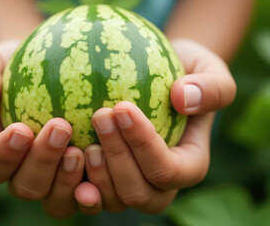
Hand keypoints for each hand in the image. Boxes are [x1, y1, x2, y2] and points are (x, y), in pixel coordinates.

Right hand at [0, 40, 85, 217]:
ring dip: (68, 180)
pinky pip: (91, 196)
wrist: (52, 70)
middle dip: (42, 162)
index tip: (21, 129)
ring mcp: (54, 185)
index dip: (3, 156)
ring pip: (57, 202)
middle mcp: (21, 175)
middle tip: (60, 127)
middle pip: (26, 187)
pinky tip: (108, 160)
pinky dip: (100, 187)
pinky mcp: (84, 182)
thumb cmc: (14, 65)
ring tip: (81, 149)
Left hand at [73, 39, 235, 213]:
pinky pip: (80, 198)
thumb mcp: (206, 66)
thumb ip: (211, 85)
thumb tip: (182, 98)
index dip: (145, 146)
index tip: (122, 107)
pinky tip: (58, 155)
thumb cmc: (180, 69)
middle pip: (137, 194)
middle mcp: (156, 186)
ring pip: (109, 203)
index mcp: (187, 165)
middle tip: (99, 116)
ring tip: (77, 142)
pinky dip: (67, 184)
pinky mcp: (97, 184)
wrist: (149, 76)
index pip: (169, 171)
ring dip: (93, 176)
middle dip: (117, 160)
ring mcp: (125, 189)